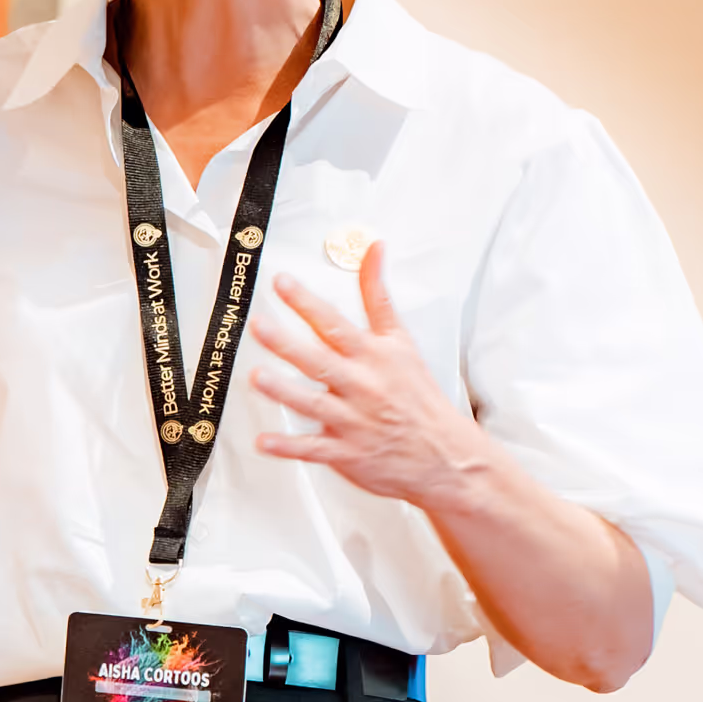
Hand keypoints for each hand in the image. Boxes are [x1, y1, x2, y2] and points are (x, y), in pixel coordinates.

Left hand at [251, 254, 477, 503]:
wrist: (445, 453)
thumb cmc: (417, 395)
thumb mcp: (401, 340)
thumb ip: (378, 295)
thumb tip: (373, 248)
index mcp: (372, 357)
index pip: (335, 323)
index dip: (307, 302)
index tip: (282, 283)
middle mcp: (361, 386)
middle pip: (319, 360)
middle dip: (287, 343)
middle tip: (258, 325)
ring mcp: (352, 422)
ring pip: (313, 404)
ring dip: (284, 392)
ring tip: (257, 378)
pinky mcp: (347, 453)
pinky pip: (313, 450)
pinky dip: (289, 447)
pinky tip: (264, 442)